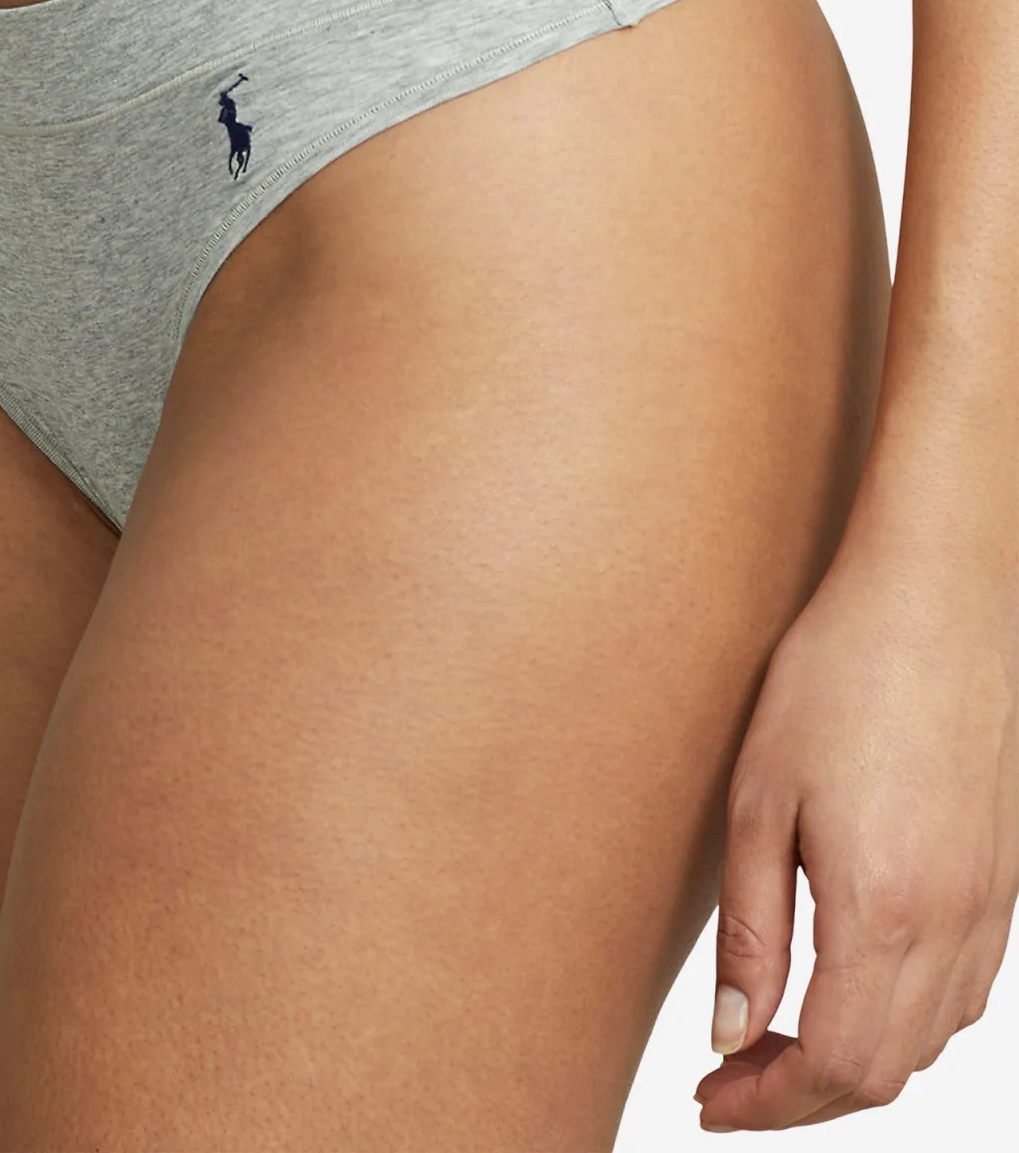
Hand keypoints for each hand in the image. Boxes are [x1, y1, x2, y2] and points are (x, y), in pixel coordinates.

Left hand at [693, 529, 1017, 1131]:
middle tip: (729, 1076)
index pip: (835, 1066)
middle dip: (802, 1094)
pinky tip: (854, 985)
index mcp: (886, 911)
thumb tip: (730, 1033)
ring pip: (931, 1037)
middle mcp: (955, 922)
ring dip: (855, 1059)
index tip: (711, 1099)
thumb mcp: (762, 801)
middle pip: (886, 1069)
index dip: (768, 1103)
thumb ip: (752, 930)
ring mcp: (992, 900)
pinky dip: (906, 1016)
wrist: (935, 598)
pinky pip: (965, 987)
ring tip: (780, 1035)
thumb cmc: (838, 676)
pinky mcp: (1004, 872)